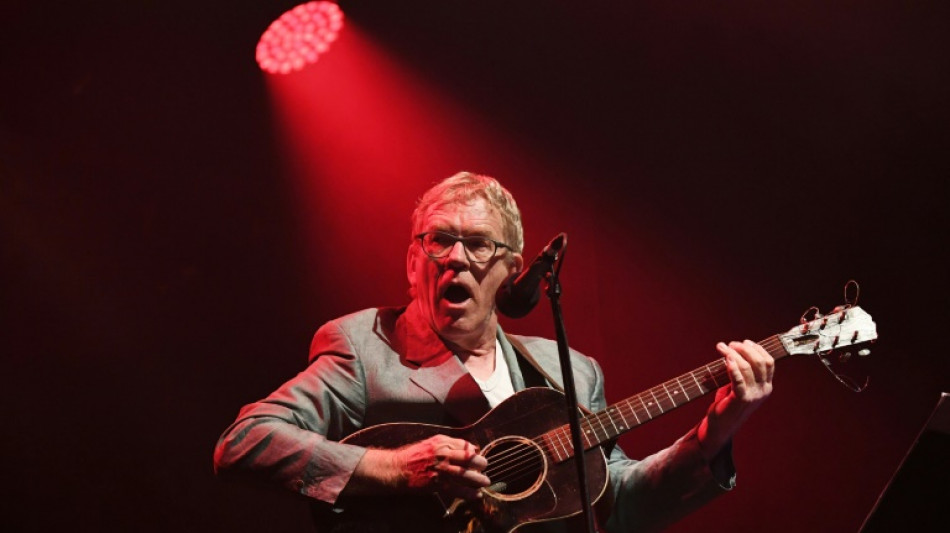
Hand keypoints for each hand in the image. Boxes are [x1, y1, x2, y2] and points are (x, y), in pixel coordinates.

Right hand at [354, 435, 488, 499]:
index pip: (465, 445)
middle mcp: (443, 454)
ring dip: (478, 479)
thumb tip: (469, 448)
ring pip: (466, 475)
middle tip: (485, 467)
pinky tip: (475, 495)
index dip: (475, 451)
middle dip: (480, 464)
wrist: (398, 469)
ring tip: (485, 482)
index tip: (479, 456)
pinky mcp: (437, 484)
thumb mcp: (431, 443)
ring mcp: (440, 469)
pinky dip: (469, 493)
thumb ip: (449, 444)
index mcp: (442, 442)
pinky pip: (457, 489)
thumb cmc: (414, 456)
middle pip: (469, 458)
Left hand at [697, 340, 773, 459]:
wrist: (720, 427)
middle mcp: (763, 390)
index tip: (744, 342)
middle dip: (744, 349)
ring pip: (747, 367)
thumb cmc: (727, 403)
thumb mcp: (740, 386)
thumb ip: (742, 372)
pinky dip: (732, 367)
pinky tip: (725, 358)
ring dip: (733, 353)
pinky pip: (738, 379)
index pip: (768, 362)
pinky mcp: (741, 400)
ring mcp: (754, 396)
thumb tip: (735, 350)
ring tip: (721, 347)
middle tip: (730, 344)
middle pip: (759, 362)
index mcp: (766, 386)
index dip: (757, 349)